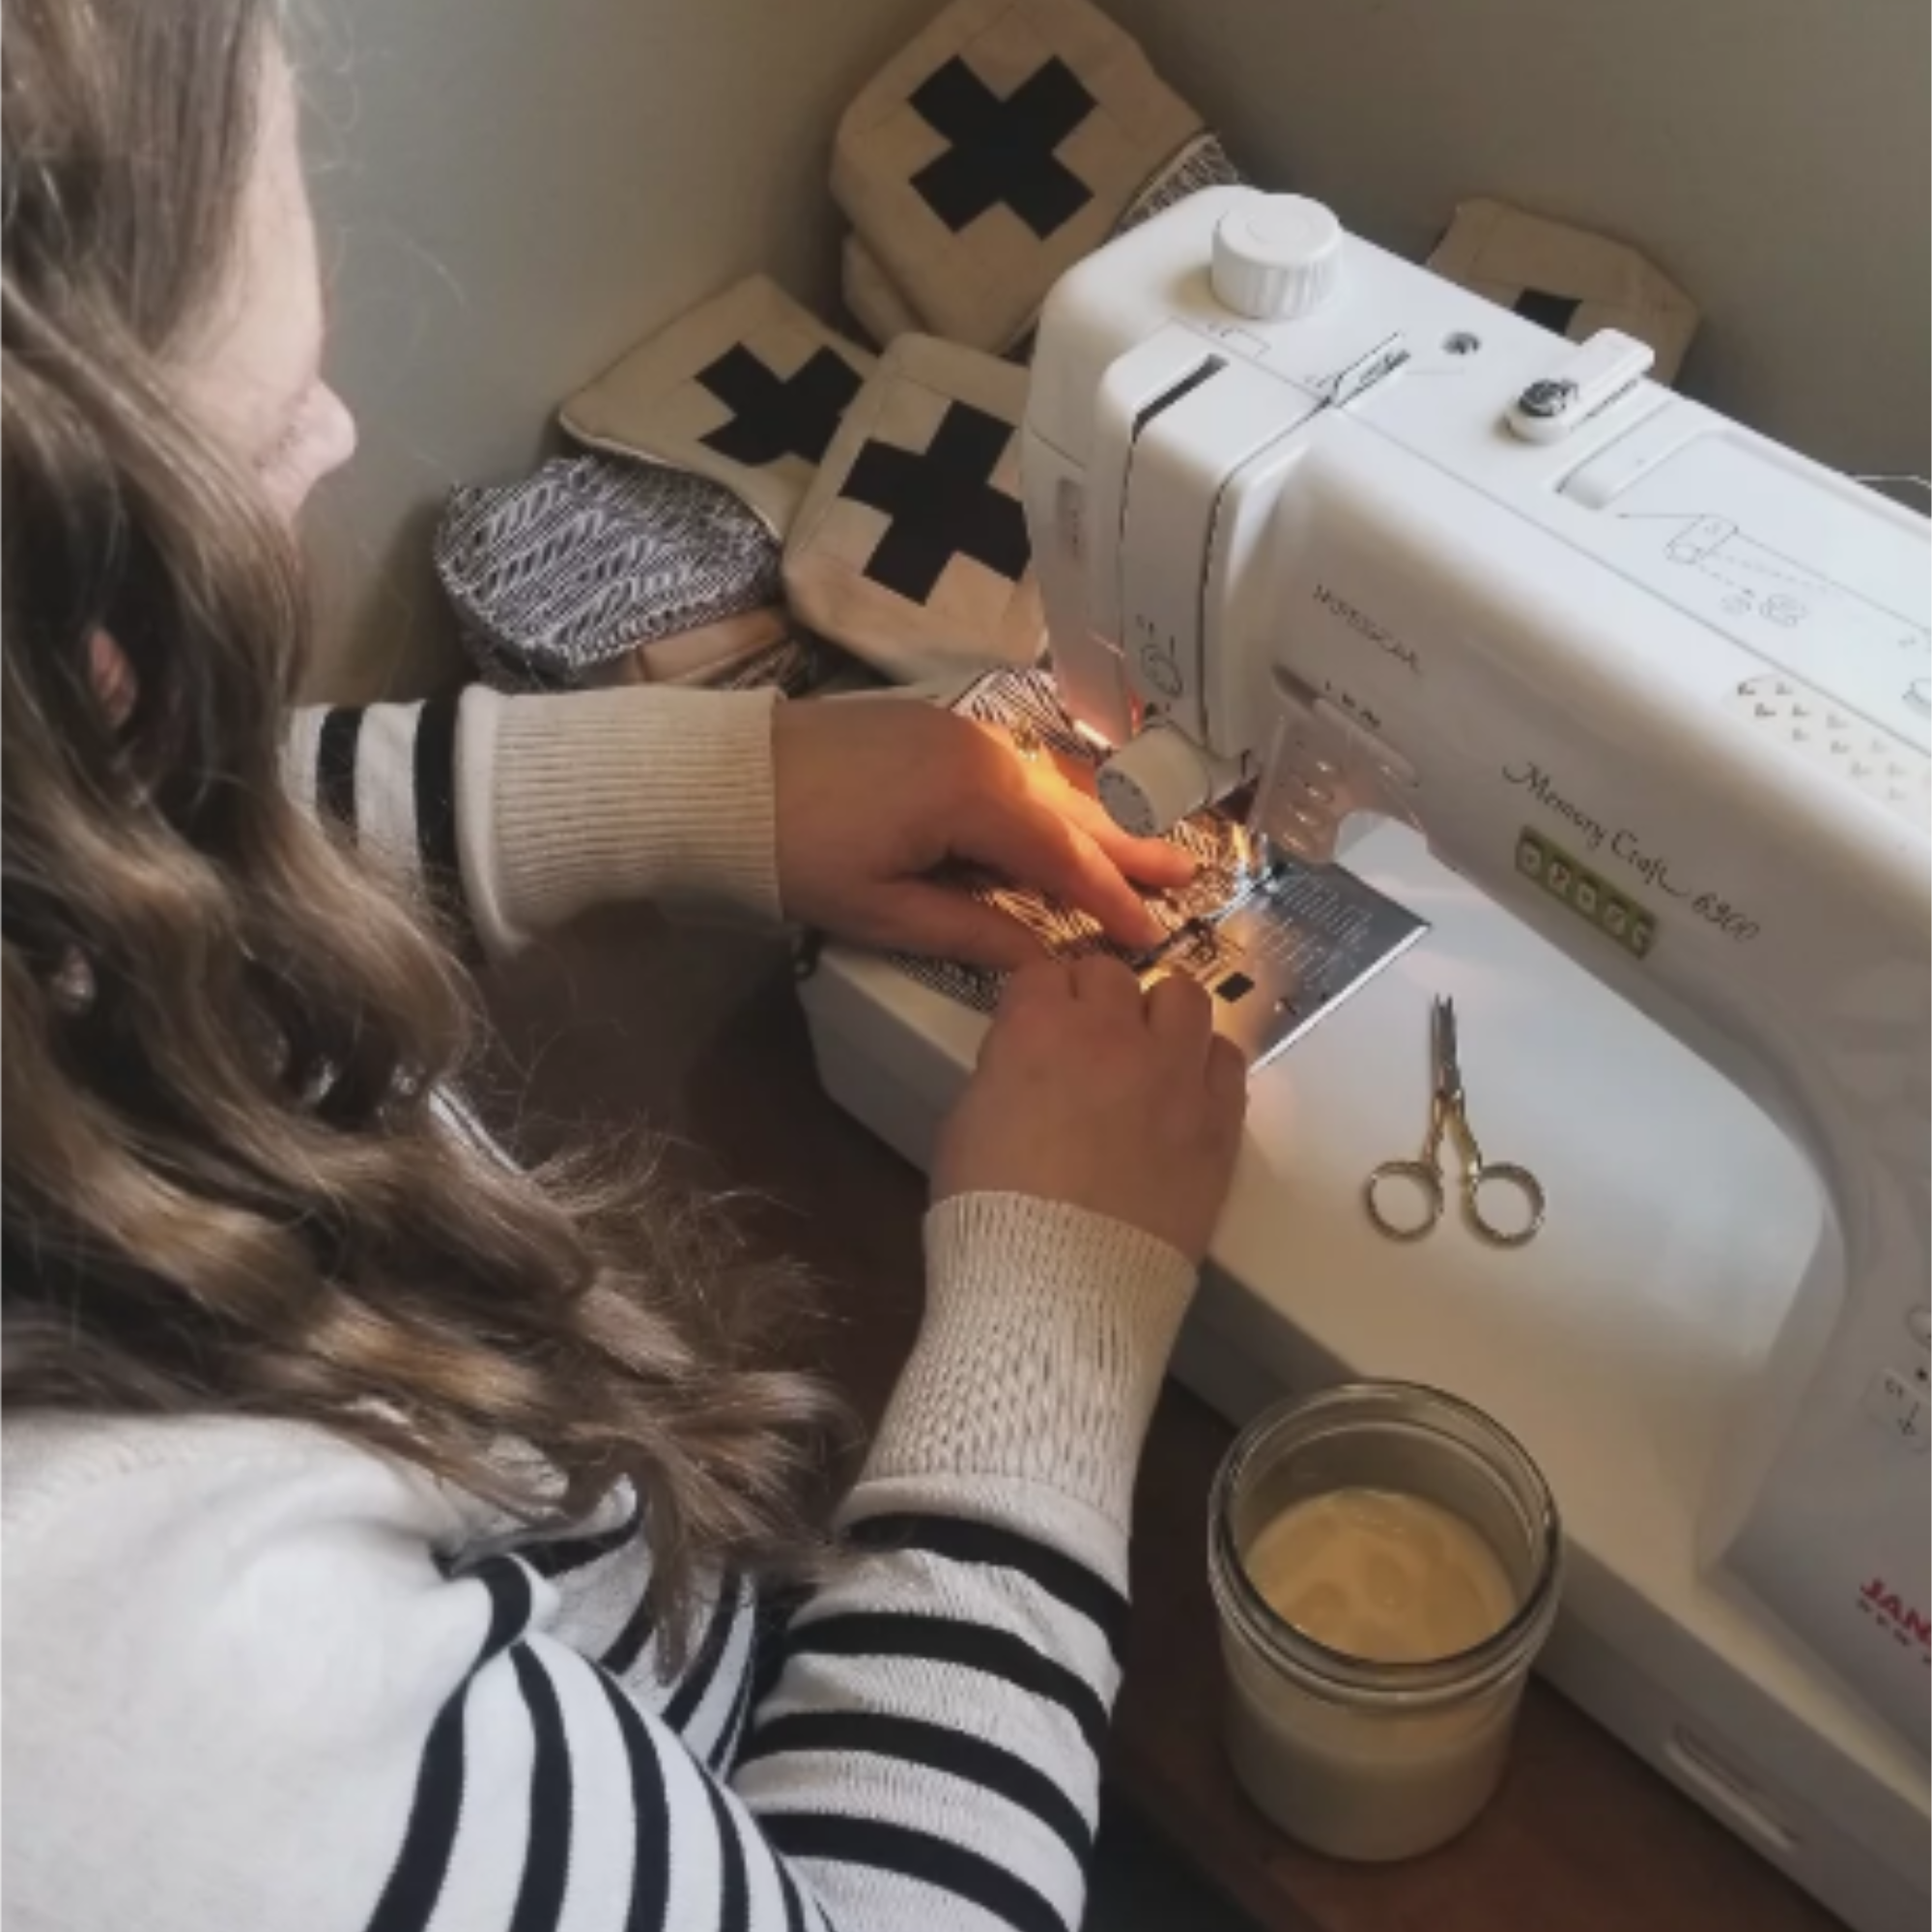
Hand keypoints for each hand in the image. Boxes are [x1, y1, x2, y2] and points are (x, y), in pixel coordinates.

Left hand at [772, 699, 1193, 969]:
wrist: (720, 780)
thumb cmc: (795, 852)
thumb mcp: (882, 910)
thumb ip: (971, 931)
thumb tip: (1043, 962)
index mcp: (976, 798)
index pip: (1064, 860)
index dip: (1111, 902)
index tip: (1154, 936)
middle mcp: (984, 754)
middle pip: (1073, 811)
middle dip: (1130, 847)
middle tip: (1189, 873)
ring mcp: (961, 732)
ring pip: (1048, 785)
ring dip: (1098, 819)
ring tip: (1149, 846)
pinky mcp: (936, 726)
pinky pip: (1016, 767)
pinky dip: (1052, 797)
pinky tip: (1071, 813)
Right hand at [934, 956, 1247, 1259]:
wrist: (1059, 1289)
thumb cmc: (994, 1219)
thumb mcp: (964, 1125)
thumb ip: (1001, 1072)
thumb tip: (1022, 1064)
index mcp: (1038, 1028)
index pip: (1042, 972)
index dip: (1037, 999)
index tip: (1036, 1020)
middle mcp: (1113, 1035)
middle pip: (1111, 974)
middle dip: (1094, 998)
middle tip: (1086, 1038)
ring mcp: (1174, 1075)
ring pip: (1183, 997)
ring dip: (1159, 1013)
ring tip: (1147, 1045)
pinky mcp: (1219, 1121)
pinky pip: (1228, 1058)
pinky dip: (1205, 1062)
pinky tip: (1187, 1086)